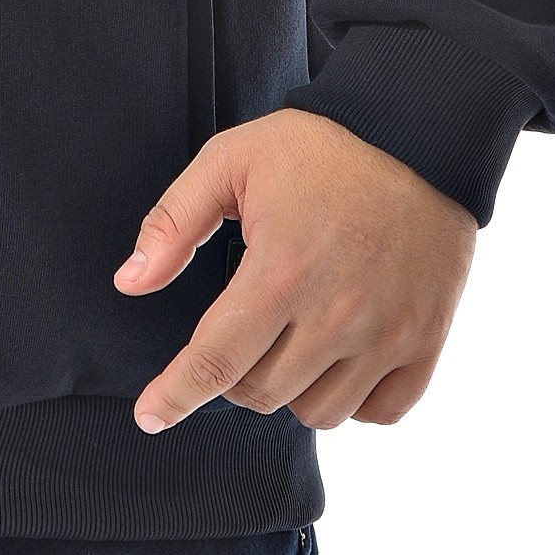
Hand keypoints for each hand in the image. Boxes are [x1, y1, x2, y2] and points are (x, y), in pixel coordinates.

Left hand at [115, 108, 475, 433]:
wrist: (418, 138)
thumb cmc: (319, 150)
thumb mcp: (230, 159)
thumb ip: (173, 221)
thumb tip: (129, 283)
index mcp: (281, 272)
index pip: (214, 361)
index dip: (174, 395)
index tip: (148, 417)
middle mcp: (335, 315)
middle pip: (260, 393)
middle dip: (232, 375)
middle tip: (240, 330)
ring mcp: (387, 334)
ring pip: (317, 413)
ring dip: (290, 389)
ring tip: (291, 339)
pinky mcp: (426, 341)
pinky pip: (379, 413)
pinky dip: (353, 400)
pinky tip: (338, 359)